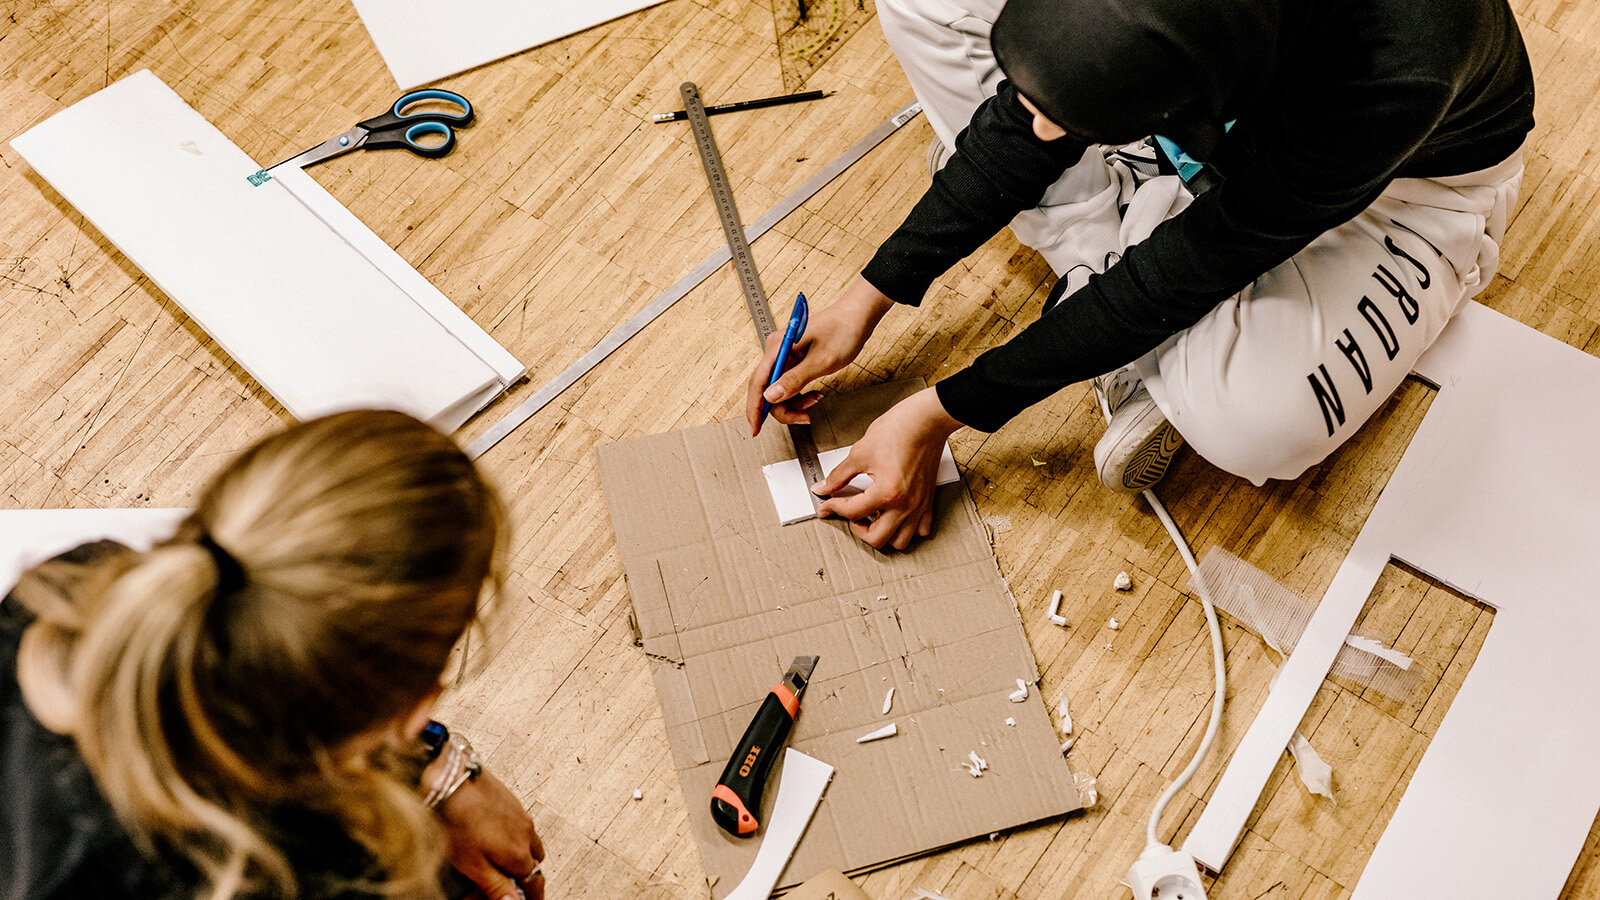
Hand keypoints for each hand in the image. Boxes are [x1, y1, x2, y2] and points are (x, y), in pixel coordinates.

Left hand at [434, 767, 545, 899]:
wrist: (452, 779)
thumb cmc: (458, 819)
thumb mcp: (473, 865)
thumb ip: (497, 886)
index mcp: (519, 854)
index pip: (535, 882)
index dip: (534, 896)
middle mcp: (525, 833)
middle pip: (535, 862)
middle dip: (527, 874)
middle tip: (514, 883)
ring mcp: (520, 814)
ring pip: (529, 841)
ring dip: (522, 853)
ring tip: (503, 858)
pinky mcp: (510, 800)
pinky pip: (521, 824)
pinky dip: (514, 834)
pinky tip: (494, 833)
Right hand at [746, 276, 895, 435]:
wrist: (857, 316)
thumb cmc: (843, 331)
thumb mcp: (822, 361)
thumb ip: (795, 380)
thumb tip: (770, 397)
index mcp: (778, 347)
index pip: (758, 383)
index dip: (755, 408)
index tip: (754, 428)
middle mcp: (777, 350)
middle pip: (767, 389)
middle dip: (784, 407)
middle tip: (805, 417)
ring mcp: (784, 354)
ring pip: (778, 389)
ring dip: (794, 402)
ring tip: (815, 400)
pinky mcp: (793, 358)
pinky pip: (788, 383)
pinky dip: (799, 394)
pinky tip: (814, 394)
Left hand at [813, 388, 962, 549]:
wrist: (927, 419)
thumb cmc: (900, 430)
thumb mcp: (860, 452)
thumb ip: (839, 475)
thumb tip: (824, 487)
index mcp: (887, 492)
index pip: (852, 512)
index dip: (832, 507)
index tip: (826, 504)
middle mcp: (905, 505)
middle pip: (876, 539)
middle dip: (857, 530)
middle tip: (849, 515)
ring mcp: (919, 505)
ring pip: (901, 541)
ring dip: (883, 534)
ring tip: (872, 518)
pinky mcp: (928, 500)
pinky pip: (921, 529)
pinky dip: (907, 529)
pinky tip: (895, 515)